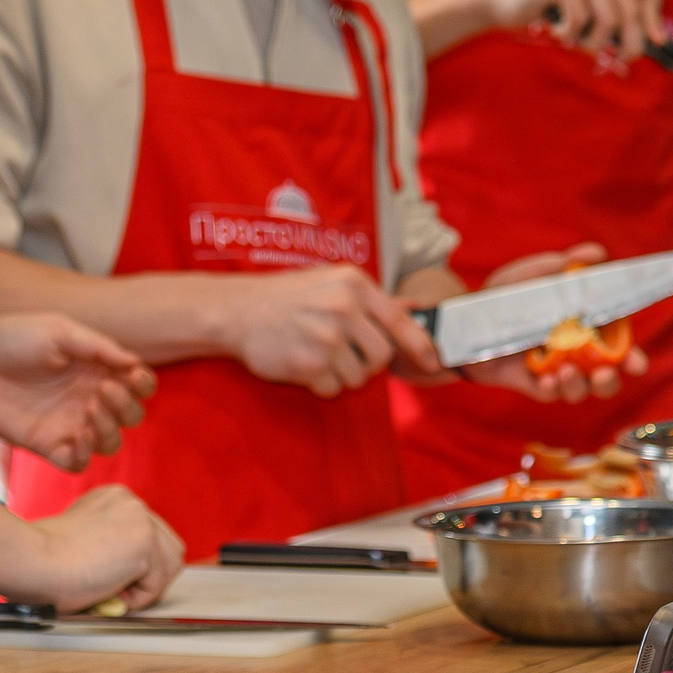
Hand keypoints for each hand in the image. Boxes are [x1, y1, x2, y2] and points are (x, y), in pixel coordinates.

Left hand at [0, 312, 153, 472]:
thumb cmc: (11, 339)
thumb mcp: (58, 331)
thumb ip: (98, 346)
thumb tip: (134, 362)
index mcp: (96, 370)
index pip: (138, 385)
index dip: (143, 384)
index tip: (131, 376)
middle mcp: (88, 399)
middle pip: (130, 417)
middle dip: (126, 406)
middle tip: (102, 391)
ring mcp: (69, 424)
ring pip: (110, 443)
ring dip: (109, 430)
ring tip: (88, 409)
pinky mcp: (47, 445)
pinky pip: (78, 463)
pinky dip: (85, 453)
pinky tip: (75, 435)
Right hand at [19, 485, 183, 612]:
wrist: (31, 561)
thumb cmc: (42, 560)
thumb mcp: (82, 540)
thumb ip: (108, 545)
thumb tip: (129, 573)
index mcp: (114, 499)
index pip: (150, 535)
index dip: (137, 565)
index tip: (112, 578)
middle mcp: (131, 502)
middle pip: (168, 547)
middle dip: (149, 575)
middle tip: (117, 592)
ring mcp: (141, 520)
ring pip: (169, 566)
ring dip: (143, 587)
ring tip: (108, 591)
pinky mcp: (144, 543)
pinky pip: (156, 585)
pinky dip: (136, 599)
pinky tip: (107, 592)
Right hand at [216, 264, 427, 397]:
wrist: (238, 310)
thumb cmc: (289, 297)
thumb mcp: (333, 283)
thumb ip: (374, 300)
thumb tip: (413, 310)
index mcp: (355, 285)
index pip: (400, 322)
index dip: (420, 346)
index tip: (433, 363)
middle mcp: (345, 307)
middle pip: (382, 356)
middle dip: (368, 364)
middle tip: (343, 355)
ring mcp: (327, 336)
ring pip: (358, 376)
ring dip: (341, 375)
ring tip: (317, 355)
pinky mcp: (309, 363)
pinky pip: (332, 389)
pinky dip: (320, 385)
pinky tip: (304, 365)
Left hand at [470, 243, 647, 401]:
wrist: (466, 316)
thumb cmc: (507, 293)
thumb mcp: (535, 274)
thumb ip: (565, 264)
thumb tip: (597, 252)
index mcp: (585, 328)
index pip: (618, 348)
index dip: (632, 358)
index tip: (636, 363)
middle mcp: (574, 354)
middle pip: (605, 379)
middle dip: (609, 381)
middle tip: (604, 373)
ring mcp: (553, 370)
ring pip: (579, 391)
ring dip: (579, 386)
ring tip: (566, 372)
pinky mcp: (530, 382)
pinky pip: (548, 394)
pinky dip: (551, 389)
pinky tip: (545, 379)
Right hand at [500, 0, 671, 59]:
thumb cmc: (555, 1)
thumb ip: (628, 11)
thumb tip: (659, 39)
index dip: (654, 18)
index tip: (652, 41)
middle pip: (633, 9)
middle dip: (627, 42)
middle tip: (618, 57)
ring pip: (609, 20)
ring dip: (595, 42)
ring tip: (580, 41)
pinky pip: (580, 21)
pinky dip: (570, 35)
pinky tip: (557, 27)